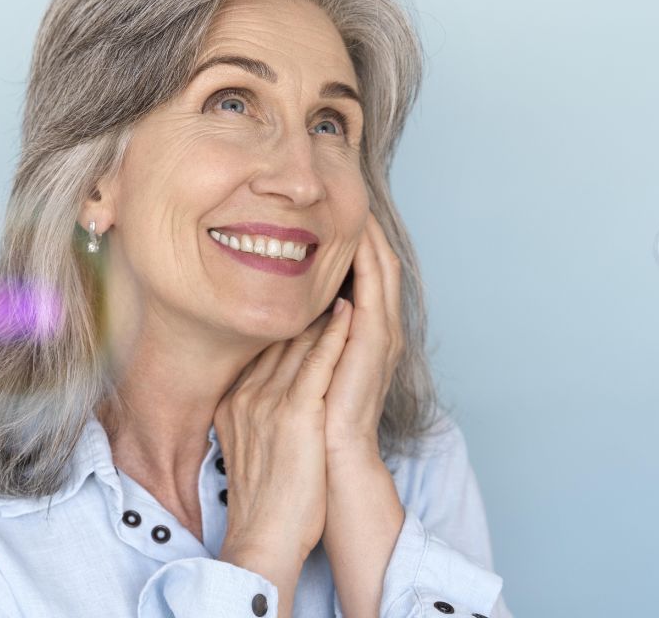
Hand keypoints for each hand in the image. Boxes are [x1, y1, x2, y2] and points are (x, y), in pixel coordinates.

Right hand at [213, 297, 353, 616]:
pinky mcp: (296, 413)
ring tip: (343, 276)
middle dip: (303, 305)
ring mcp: (268, 401)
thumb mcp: (249, 448)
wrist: (264, 539)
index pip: (261, 348)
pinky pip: (318, 362)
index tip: (304, 295)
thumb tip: (269, 399)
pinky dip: (335, 333)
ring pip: (298, 341)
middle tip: (327, 272)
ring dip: (322, 307)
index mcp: (234, 402)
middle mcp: (246, 395)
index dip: (284, 320)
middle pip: (278, 337)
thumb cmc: (268, 502)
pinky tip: (350, 311)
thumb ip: (254, 417)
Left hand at [324, 209, 403, 454]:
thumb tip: (275, 317)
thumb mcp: (304, 370)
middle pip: (379, 267)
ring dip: (372, 238)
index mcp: (363, 339)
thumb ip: (300, 341)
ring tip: (358, 205)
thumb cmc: (313, 424)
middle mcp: (379, 334)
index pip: (364, 279)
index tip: (335, 216)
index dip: (355, 246)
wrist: (332, 463)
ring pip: (383, 271)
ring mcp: (382, 338)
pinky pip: (376, 290)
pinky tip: (357, 237)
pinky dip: (369, 261)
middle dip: (368, 233)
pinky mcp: (376, 344)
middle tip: (353, 196)